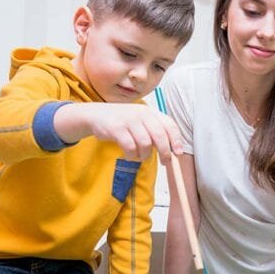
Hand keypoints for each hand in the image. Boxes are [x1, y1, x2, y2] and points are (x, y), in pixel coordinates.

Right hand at [54, 103, 182, 163]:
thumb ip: (155, 131)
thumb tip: (172, 152)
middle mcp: (141, 113)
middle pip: (159, 136)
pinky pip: (130, 147)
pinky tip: (128, 155)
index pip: (169, 124)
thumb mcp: (140, 121)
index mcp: (150, 112)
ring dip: (144, 155)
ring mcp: (128, 120)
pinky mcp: (116, 128)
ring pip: (145, 144)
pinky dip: (131, 155)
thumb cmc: (123, 122)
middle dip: (164, 152)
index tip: (178, 153)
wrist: (96, 115)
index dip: (176, 140)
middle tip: (165, 162)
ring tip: (139, 156)